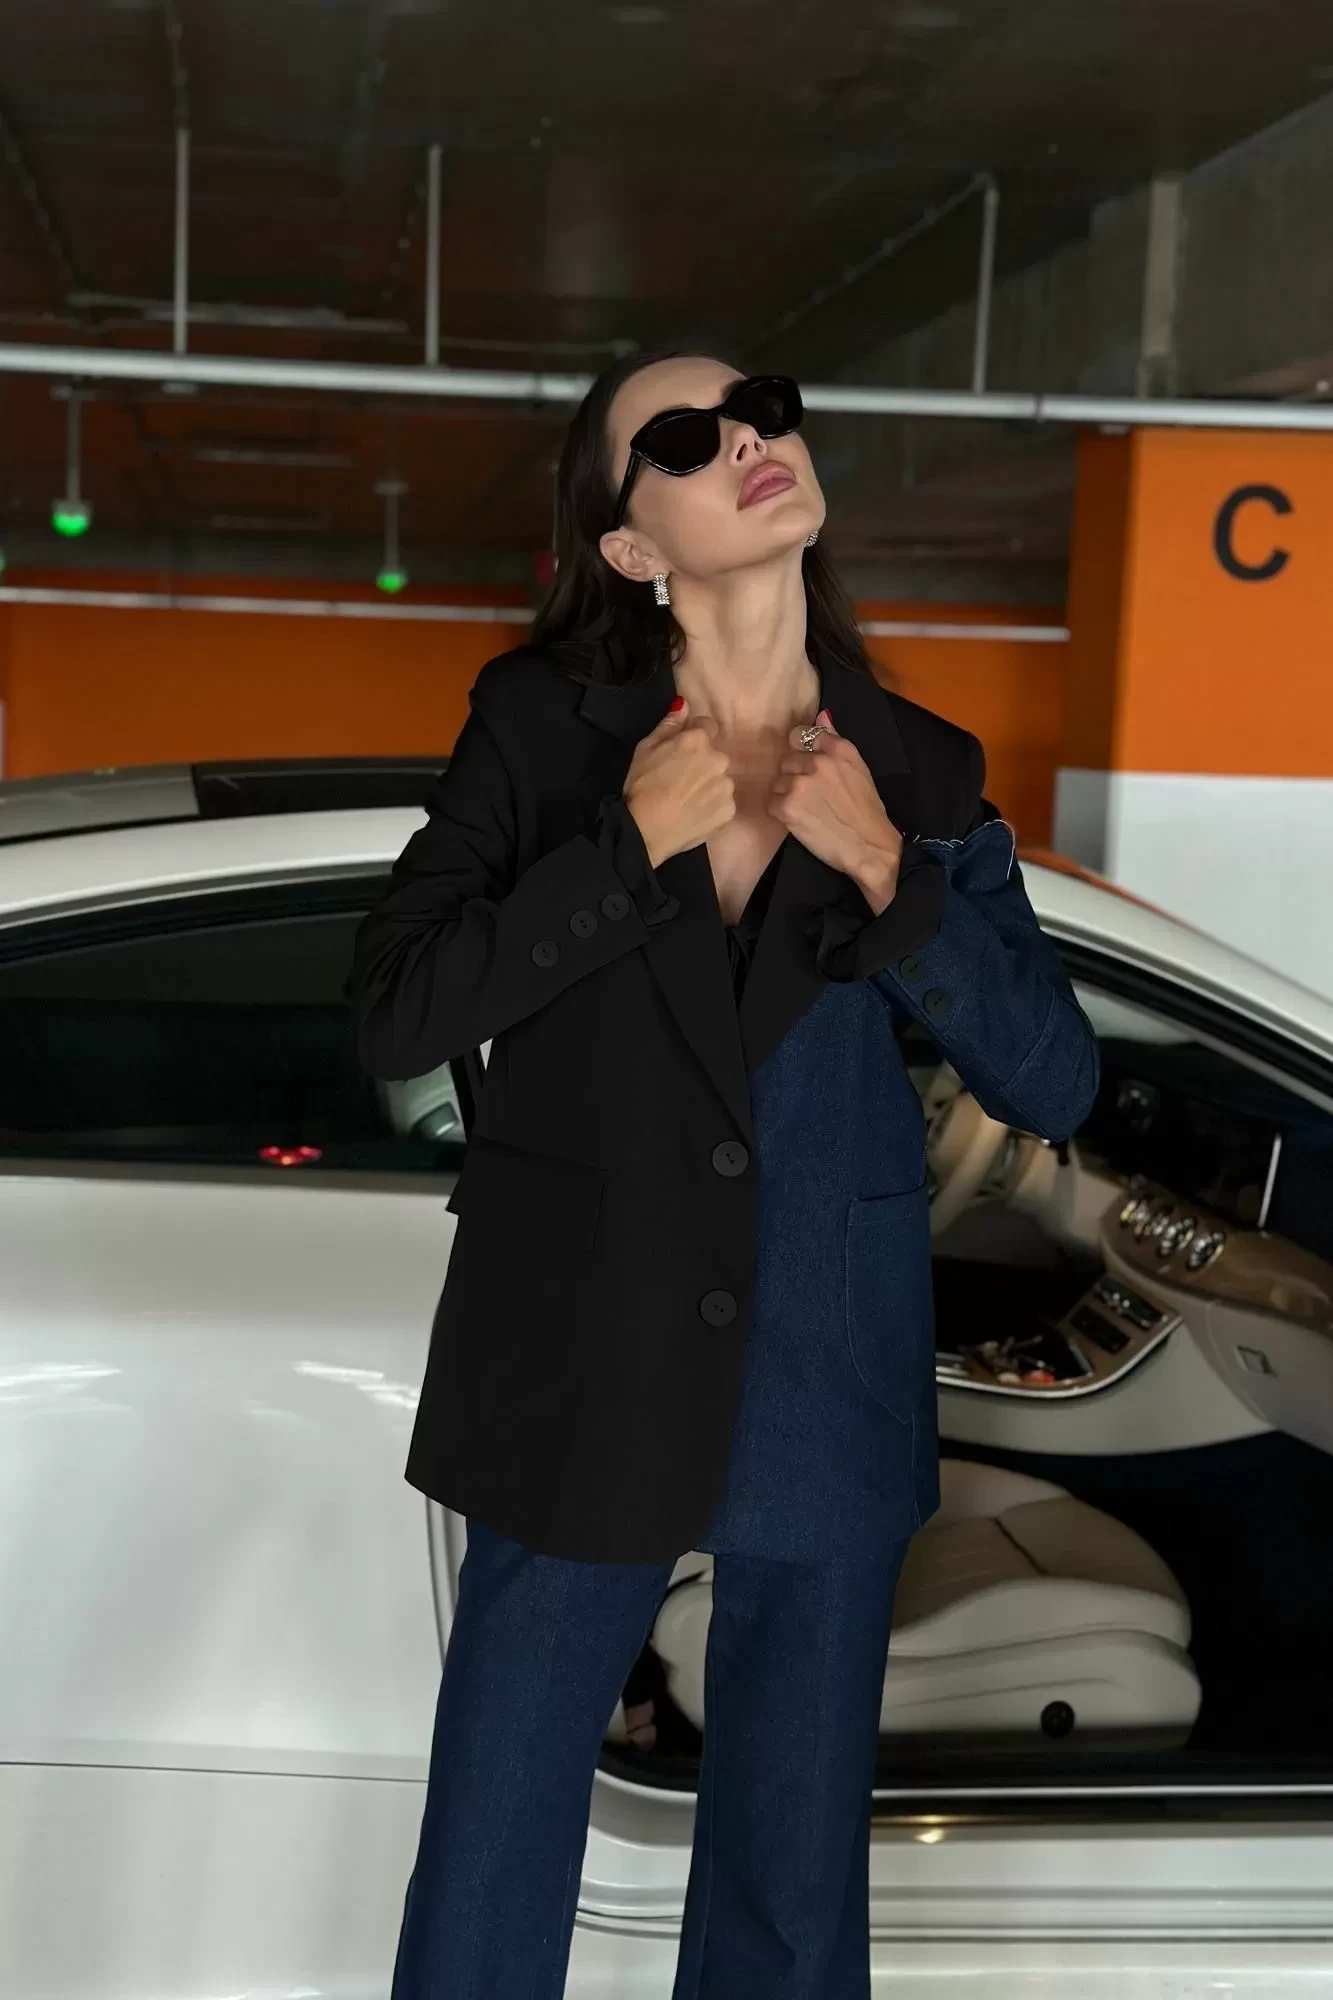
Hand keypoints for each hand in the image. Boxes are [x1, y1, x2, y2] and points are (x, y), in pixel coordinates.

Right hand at [624, 697, 735, 868]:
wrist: (646, 831)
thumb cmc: (641, 787)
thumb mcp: (645, 749)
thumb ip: (669, 725)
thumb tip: (683, 703)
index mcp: (698, 740)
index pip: (708, 726)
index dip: (694, 737)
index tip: (681, 752)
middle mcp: (719, 760)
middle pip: (715, 755)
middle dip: (702, 763)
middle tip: (680, 781)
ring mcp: (726, 787)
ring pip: (721, 780)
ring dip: (709, 785)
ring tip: (686, 800)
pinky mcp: (729, 811)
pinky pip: (723, 803)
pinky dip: (712, 807)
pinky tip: (694, 814)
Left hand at [767, 707, 903, 912]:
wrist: (869, 846)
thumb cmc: (866, 810)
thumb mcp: (858, 768)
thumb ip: (835, 740)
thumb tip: (821, 714)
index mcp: (838, 749)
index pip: (801, 734)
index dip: (800, 750)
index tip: (805, 764)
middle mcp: (818, 762)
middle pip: (786, 760)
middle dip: (794, 776)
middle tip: (811, 795)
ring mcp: (800, 785)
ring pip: (778, 782)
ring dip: (786, 795)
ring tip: (807, 809)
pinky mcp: (787, 807)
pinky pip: (771, 803)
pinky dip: (781, 813)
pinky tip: (800, 820)